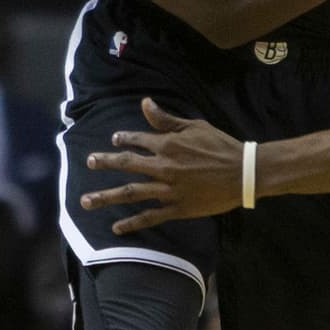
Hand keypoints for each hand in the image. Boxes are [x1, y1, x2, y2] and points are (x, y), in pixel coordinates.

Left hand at [82, 98, 242, 229]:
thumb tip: (144, 102)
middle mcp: (163, 166)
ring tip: (86, 201)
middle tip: (89, 162)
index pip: (138, 140)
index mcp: (167, 145)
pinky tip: (116, 228)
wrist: (243, 173)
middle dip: (105, 163)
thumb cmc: (221, 146)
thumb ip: (166, 119)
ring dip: (106, 196)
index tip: (113, 140)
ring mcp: (168, 189)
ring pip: (131, 193)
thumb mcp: (194, 126)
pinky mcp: (177, 208)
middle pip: (127, 165)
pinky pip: (150, 216)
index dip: (123, 139)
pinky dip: (132, 223)